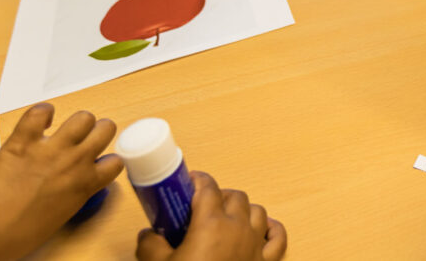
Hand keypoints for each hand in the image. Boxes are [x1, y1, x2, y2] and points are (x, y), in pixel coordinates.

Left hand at [0, 104, 122, 260]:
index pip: (116, 162)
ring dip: (76, 121)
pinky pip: (39, 113)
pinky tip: (40, 120)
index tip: (100, 160)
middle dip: (99, 131)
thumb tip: (71, 188)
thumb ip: (71, 196)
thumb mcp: (58, 219)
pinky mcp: (22, 142)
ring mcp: (49, 150)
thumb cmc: (14, 236)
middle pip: (107, 128)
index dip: (107, 159)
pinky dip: (41, 112)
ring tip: (65, 129)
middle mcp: (73, 163)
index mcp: (84, 186)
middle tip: (87, 138)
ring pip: (83, 117)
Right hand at [136, 172, 286, 260]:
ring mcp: (255, 245)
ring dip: (244, 210)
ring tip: (228, 217)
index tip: (188, 182)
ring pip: (258, 211)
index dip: (198, 180)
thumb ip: (150, 245)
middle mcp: (238, 228)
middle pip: (235, 196)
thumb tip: (148, 234)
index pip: (208, 187)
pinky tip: (263, 229)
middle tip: (203, 206)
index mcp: (211, 223)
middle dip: (219, 196)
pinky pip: (277, 238)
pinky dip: (272, 230)